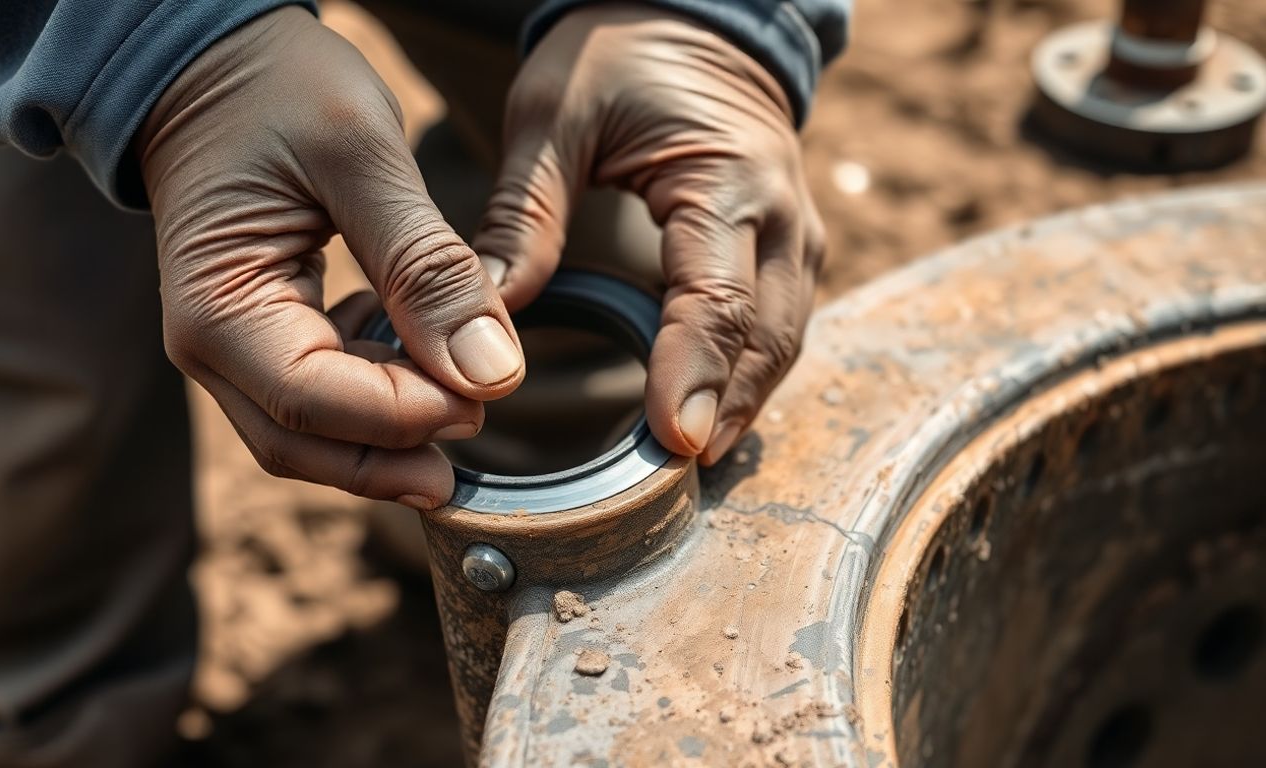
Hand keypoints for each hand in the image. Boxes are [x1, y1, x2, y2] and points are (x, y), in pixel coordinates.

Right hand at [136, 7, 523, 508]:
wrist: (214, 66)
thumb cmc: (277, 90)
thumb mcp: (364, 157)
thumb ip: (426, 266)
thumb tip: (492, 372)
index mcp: (219, 307)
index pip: (313, 404)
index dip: (406, 415)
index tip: (488, 390)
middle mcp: (210, 348)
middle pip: (307, 445)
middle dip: (399, 452)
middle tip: (485, 418)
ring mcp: (230, 351)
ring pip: (314, 435)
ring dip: (394, 430)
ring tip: (466, 387)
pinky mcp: (261, 340)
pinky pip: (320, 398)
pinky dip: (380, 394)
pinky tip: (423, 352)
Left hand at [475, 5, 823, 465]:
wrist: (690, 20)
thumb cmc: (615, 59)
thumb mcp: (553, 116)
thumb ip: (525, 214)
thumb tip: (487, 315)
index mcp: (726, 175)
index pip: (718, 294)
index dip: (695, 373)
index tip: (673, 439)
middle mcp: (779, 212)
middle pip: (766, 335)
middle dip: (725, 408)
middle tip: (676, 476)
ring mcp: (794, 235)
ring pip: (781, 341)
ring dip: (740, 403)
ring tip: (688, 465)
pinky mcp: (785, 251)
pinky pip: (776, 328)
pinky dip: (745, 378)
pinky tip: (704, 419)